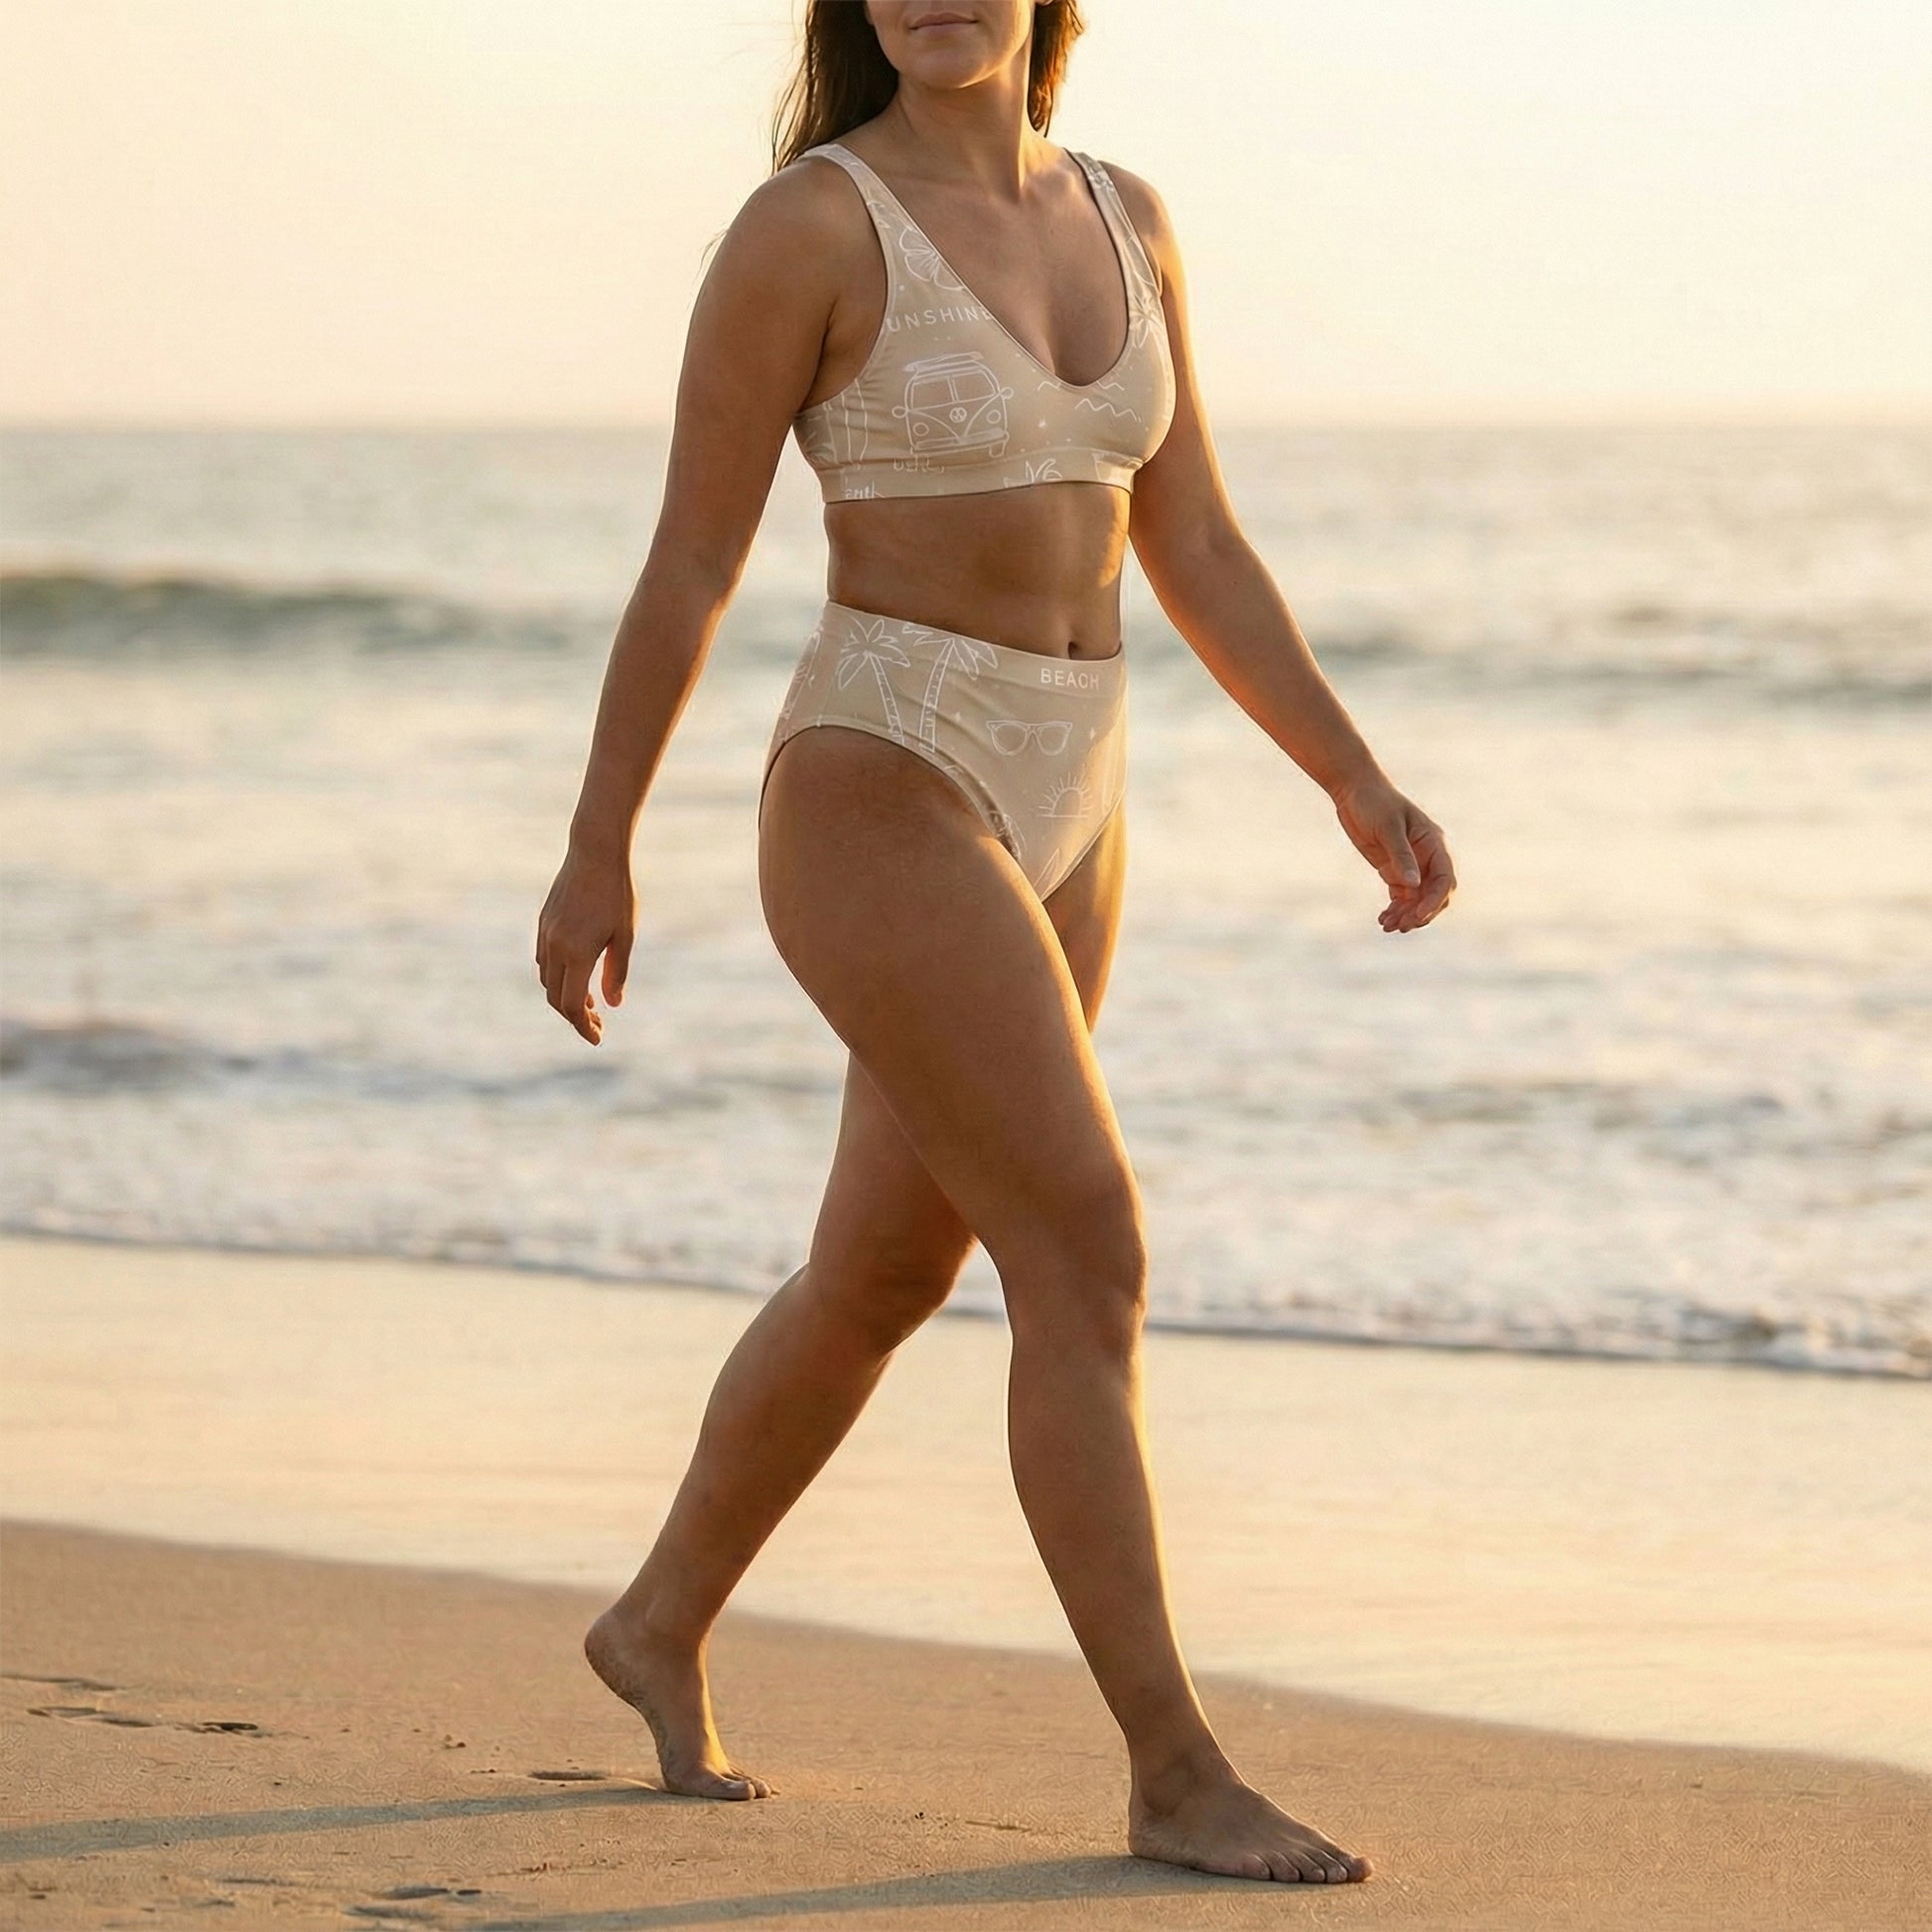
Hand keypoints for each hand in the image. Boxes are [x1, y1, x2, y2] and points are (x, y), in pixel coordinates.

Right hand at [535, 844, 636, 1043]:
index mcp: (577, 953)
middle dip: (575, 1016)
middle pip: (556, 997)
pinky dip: (556, 977)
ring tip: (591, 1002)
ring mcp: (546, 934)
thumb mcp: (625, 935)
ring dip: (564, 996)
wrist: (594, 852)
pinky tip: (576, 975)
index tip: (597, 1038)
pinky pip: (543, 960)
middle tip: (597, 1025)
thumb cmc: (617, 893)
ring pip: (547, 980)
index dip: (583, 1027)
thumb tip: (612, 1005)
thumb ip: (616, 972)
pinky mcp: (544, 922)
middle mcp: (555, 947)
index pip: (572, 1005)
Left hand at [1331, 774, 1456, 932]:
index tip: (1418, 916)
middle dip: (1421, 912)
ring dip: (1406, 915)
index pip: (1443, 878)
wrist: (1354, 790)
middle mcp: (1426, 857)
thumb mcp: (1388, 828)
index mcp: (1433, 843)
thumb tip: (1413, 885)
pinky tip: (1384, 920)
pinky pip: (1401, 896)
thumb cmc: (1374, 802)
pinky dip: (1395, 910)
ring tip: (1388, 927)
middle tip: (1402, 926)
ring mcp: (1411, 865)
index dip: (1434, 900)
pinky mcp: (1393, 869)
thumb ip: (1401, 856)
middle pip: (1434, 893)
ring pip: (1416, 899)